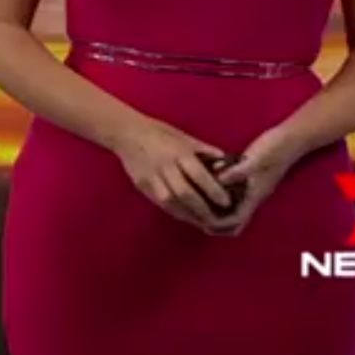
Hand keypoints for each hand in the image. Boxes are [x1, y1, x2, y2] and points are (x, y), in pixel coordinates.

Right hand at [112, 118, 238, 233]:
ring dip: (188, 215)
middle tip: (217, 220)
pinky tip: (185, 216)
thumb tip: (226, 161)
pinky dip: (174, 211)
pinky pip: (160, 203)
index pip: (199, 175)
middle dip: (202, 210)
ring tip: (203, 223)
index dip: (214, 191)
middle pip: (185, 193)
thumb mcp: (184, 136)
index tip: (227, 202)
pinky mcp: (142, 185)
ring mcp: (151, 177)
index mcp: (178, 152)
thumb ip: (204, 150)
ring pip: (171, 202)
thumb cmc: (159, 132)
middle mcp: (165, 166)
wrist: (127, 133)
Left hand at [206, 126, 307, 236]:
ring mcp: (253, 189)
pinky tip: (207, 187)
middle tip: (195, 216)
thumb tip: (217, 180)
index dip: (218, 224)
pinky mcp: (251, 180)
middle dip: (217, 224)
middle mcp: (254, 196)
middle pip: (236, 221)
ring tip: (197, 205)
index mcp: (255, 196)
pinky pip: (234, 196)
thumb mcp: (255, 159)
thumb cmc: (274, 148)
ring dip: (218, 212)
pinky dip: (221, 198)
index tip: (200, 221)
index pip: (236, 221)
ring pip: (234, 209)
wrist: (291, 138)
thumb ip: (237, 171)